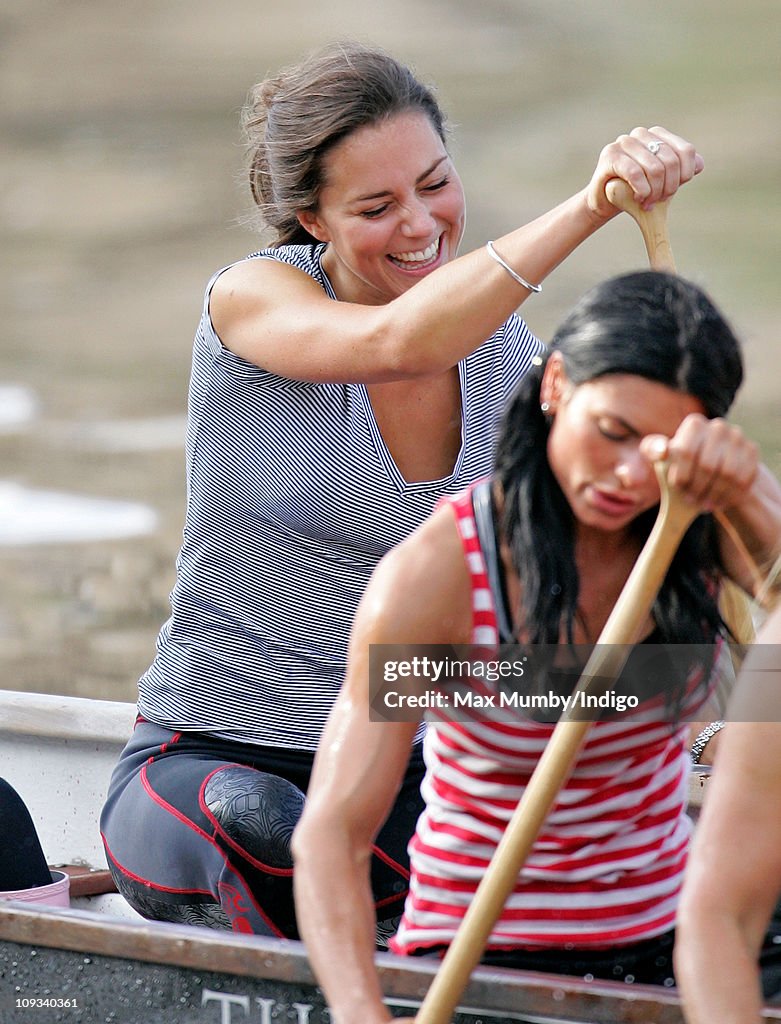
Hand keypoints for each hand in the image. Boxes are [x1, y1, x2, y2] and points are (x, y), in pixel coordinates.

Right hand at [586, 126, 703, 219]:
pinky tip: (638, 198)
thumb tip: (698, 165)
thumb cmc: (636, 191)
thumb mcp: (663, 183)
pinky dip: (641, 190)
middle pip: (671, 161)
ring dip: (654, 193)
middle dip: (668, 188)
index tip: (672, 192)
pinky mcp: (610, 155)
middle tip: (658, 201)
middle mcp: (642, 134)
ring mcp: (625, 142)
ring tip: (647, 203)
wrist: (605, 202)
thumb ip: (682, 173)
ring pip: (654, 169)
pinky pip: (636, 173)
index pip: (686, 151)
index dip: (684, 175)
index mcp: (658, 135)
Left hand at [640, 413, 758, 512]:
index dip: (680, 474)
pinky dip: (728, 495)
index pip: (684, 451)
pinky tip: (718, 501)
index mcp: (693, 424)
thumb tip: (635, 470)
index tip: (676, 486)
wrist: (713, 471)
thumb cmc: (678, 468)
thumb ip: (641, 464)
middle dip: (695, 487)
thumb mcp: (658, 465)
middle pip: (706, 464)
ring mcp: (738, 438)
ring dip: (712, 493)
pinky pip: (742, 479)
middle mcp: (717, 426)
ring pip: (727, 473)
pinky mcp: (752, 453)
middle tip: (690, 500)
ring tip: (703, 502)